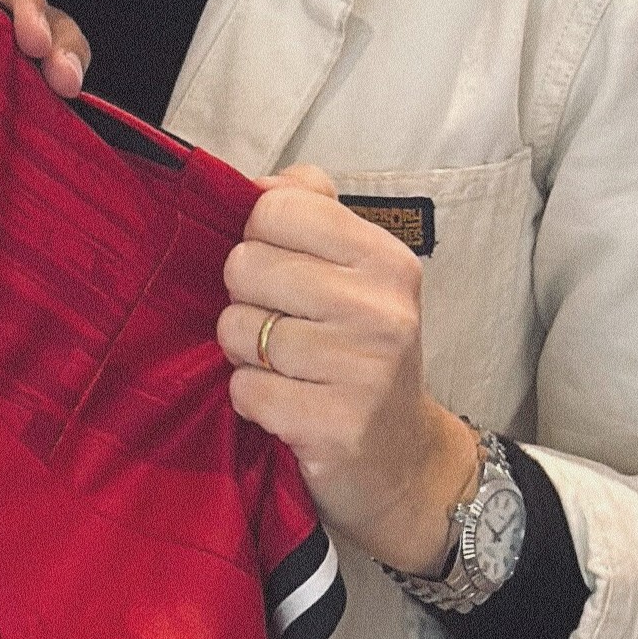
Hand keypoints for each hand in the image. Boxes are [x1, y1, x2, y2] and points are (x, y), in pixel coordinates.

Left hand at [223, 172, 470, 571]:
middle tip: (279, 327)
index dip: (256, 238)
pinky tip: (286, 404)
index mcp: (385, 259)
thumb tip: (260, 179)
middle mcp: (383, 309)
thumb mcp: (352, 271)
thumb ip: (309, 210)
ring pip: (236, 329)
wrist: (402, 459)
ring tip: (285, 368)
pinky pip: (245, 389)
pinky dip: (251, 399)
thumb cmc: (357, 350)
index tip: (279, 271)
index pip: (275, 208)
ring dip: (244, 353)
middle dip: (245, 300)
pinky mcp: (337, 425)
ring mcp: (365, 370)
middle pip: (244, 266)